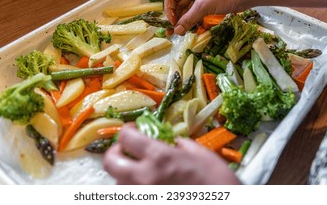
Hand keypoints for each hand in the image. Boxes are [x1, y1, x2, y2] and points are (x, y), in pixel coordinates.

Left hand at [103, 124, 240, 184]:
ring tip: (137, 170)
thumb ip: (177, 143)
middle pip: (110, 162)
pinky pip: (130, 195)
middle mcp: (144, 177)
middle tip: (125, 149)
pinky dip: (133, 188)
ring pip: (117, 183)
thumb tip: (166, 140)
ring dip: (123, 173)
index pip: (126, 137)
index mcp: (159, 157)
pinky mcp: (146, 204)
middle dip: (114, 152)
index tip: (133, 129)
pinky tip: (145, 185)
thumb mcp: (199, 153)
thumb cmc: (216, 180)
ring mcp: (143, 196)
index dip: (127, 129)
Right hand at [164, 0, 243, 34]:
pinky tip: (193, 30)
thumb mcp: (203, 7)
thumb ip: (188, 20)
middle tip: (173, 33)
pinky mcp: (208, 4)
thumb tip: (176, 31)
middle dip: (176, 19)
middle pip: (178, 5)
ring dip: (185, 22)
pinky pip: (196, 14)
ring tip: (183, 33)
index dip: (169, 10)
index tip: (172, 22)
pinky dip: (194, 22)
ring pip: (188, 11)